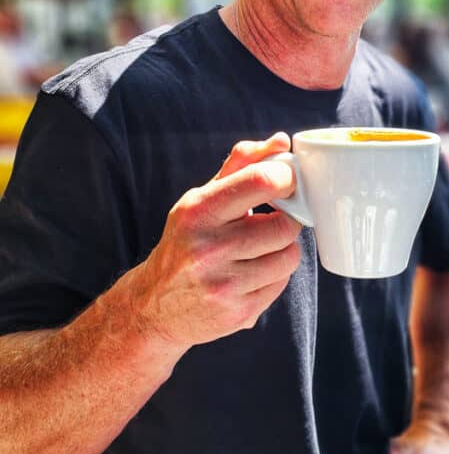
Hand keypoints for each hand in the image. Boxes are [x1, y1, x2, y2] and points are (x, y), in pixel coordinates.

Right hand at [131, 132, 301, 350]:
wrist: (154, 306)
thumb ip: (242, 165)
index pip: (259, 181)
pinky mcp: (239, 312)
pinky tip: (253, 272)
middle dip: (287, 220)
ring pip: (289, 256)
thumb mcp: (202, 199)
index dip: (286, 178)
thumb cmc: (186, 241)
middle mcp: (208, 248)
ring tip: (261, 248)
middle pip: (283, 225)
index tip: (288, 182)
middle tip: (275, 219)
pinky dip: (276, 275)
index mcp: (198, 211)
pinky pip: (282, 283)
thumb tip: (281, 141)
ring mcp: (224, 284)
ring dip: (283, 249)